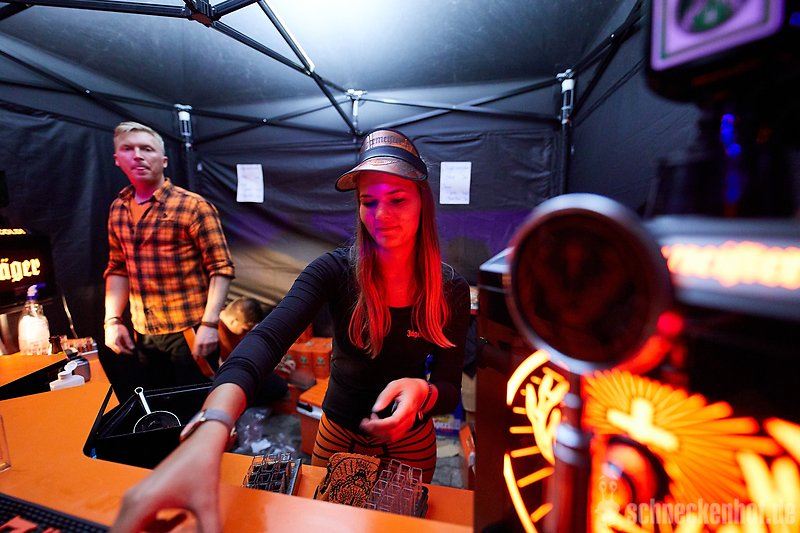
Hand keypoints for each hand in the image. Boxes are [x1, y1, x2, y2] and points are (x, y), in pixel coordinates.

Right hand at [105, 323, 134, 354]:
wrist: (111, 323)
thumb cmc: (118, 328)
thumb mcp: (125, 334)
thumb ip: (129, 342)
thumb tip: (132, 348)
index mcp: (114, 342)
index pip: (121, 351)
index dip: (127, 352)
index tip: (132, 353)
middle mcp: (110, 344)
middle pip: (118, 351)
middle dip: (125, 352)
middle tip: (131, 351)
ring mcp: (108, 343)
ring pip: (116, 349)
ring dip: (122, 349)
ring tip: (128, 347)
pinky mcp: (108, 342)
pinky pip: (114, 347)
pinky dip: (119, 347)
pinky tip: (123, 344)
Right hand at [111, 422, 226, 532]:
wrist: (203, 442)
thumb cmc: (201, 464)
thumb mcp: (207, 505)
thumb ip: (209, 530)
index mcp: (142, 503)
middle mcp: (134, 499)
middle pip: (123, 531)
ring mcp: (137, 495)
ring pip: (133, 527)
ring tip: (176, 529)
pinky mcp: (143, 493)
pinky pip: (140, 519)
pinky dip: (155, 525)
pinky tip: (176, 519)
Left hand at [192, 325, 217, 378]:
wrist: (210, 323)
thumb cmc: (203, 329)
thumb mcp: (197, 337)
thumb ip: (195, 345)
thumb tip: (193, 353)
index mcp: (198, 342)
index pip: (197, 353)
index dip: (196, 357)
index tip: (196, 359)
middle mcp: (204, 344)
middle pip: (203, 354)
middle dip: (202, 355)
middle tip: (201, 355)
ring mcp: (211, 343)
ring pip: (209, 352)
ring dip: (207, 353)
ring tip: (206, 350)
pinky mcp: (216, 342)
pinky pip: (214, 349)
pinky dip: (211, 349)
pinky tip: (210, 347)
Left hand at [359, 378, 431, 441]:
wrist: (421, 392)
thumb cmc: (407, 387)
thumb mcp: (395, 385)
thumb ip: (385, 396)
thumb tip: (375, 409)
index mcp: (407, 408)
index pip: (394, 422)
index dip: (379, 424)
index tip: (368, 420)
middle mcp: (408, 420)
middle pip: (391, 433)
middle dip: (375, 430)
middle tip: (364, 421)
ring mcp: (407, 425)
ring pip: (391, 437)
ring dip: (377, 433)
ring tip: (369, 422)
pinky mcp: (404, 428)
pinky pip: (393, 436)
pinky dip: (382, 434)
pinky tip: (376, 424)